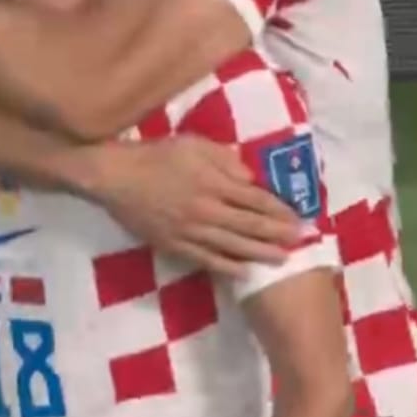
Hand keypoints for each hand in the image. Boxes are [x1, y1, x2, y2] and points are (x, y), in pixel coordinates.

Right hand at [79, 136, 303, 276]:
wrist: (116, 177)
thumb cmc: (155, 155)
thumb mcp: (193, 144)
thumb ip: (225, 159)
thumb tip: (251, 178)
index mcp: (213, 183)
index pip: (255, 199)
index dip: (280, 210)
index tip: (299, 217)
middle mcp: (206, 210)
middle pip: (250, 226)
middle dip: (278, 234)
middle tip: (301, 241)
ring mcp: (191, 231)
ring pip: (233, 246)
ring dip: (260, 254)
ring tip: (282, 260)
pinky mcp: (175, 245)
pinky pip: (207, 259)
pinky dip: (228, 267)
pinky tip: (245, 272)